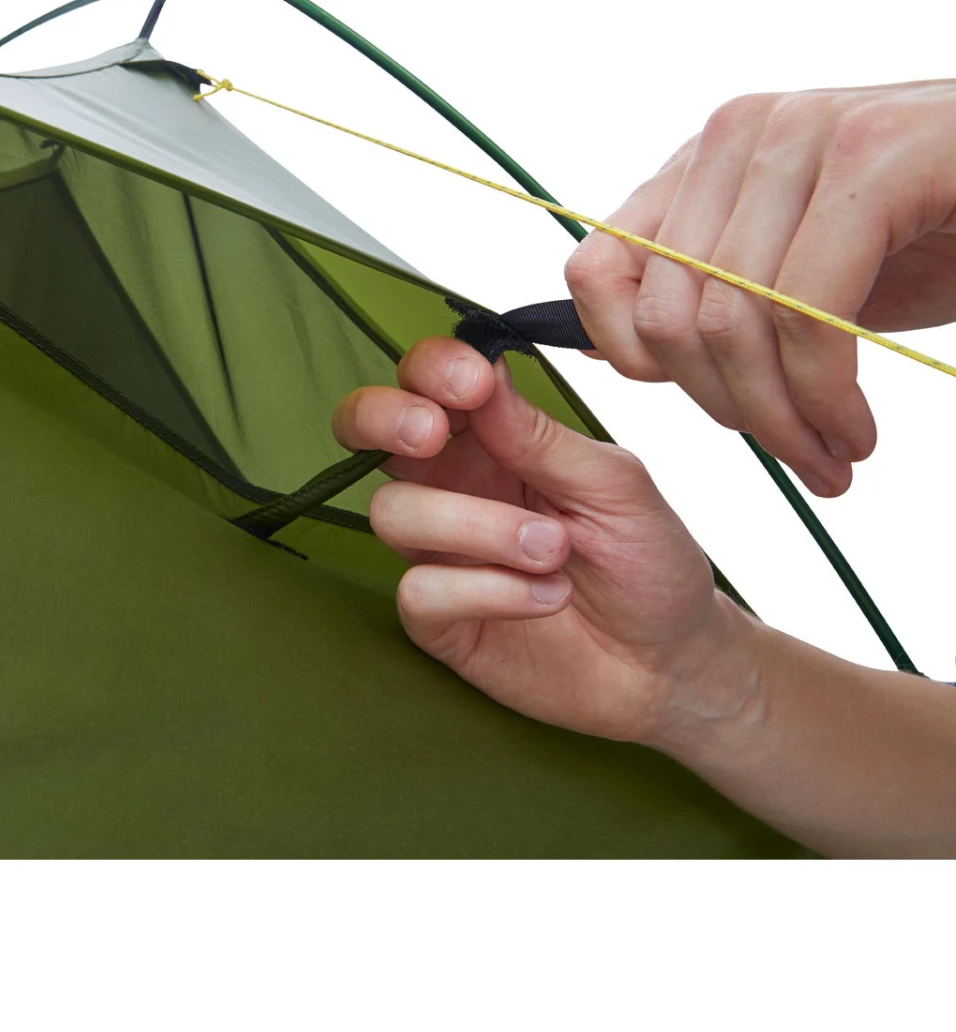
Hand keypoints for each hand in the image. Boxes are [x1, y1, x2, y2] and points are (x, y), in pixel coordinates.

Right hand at [332, 337, 752, 745]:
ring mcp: (436, 551)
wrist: (667, 664)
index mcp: (490, 437)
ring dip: (477, 526)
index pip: (426, 379)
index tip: (472, 383)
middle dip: (383, 418)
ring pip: (392, 511)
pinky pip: (418, 590)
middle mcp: (450, 485)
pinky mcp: (436, 619)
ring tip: (554, 550)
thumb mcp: (613, 485)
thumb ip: (540, 435)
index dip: (431, 368)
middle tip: (432, 433)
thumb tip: (485, 367)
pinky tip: (545, 597)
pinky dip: (487, 590)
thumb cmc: (646, 561)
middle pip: (363, 427)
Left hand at [564, 81, 955, 495]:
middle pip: (667, 312)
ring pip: (730, 320)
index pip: (596, 272)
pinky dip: (825, 396)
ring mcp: (802, 135)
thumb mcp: (801, 269)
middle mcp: (738, 134)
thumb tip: (612, 352)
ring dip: (783, 419)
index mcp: (704, 159)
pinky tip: (858, 430)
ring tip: (835, 455)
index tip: (710, 409)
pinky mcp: (873, 156)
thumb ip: (712, 295)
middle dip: (729, 410)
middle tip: (799, 455)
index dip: (631, 360)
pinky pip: (806, 311)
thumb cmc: (935, 231)